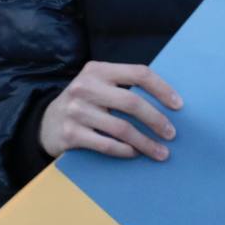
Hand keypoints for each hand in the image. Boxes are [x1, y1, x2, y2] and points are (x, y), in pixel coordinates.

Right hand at [39, 61, 182, 159]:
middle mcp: (85, 87)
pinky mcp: (70, 134)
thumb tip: (168, 103)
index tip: (179, 105)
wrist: (45, 123)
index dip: (162, 89)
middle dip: (157, 120)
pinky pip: (107, 145)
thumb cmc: (84, 104)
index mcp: (98, 70)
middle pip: (132, 103)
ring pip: (122, 128)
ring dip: (146, 142)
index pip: (139, 73)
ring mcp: (76, 111)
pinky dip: (126, 151)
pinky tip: (136, 153)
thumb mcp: (98, 86)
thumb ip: (124, 88)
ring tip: (161, 152)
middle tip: (171, 134)